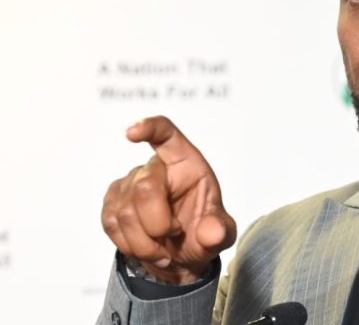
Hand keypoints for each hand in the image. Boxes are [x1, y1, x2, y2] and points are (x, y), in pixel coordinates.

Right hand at [102, 116, 236, 284]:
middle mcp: (156, 168)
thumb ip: (220, 231)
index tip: (133, 133)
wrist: (182, 255)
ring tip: (164, 251)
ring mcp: (129, 185)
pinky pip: (112, 224)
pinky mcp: (113, 204)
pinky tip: (146, 249)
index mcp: (186, 164)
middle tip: (173, 236)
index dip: (150, 129)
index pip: (167, 135)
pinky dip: (130, 245)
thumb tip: (212, 232)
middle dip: (158, 224)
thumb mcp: (222, 234)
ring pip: (125, 212)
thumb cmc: (202, 232)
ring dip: (145, 242)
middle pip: (145, 187)